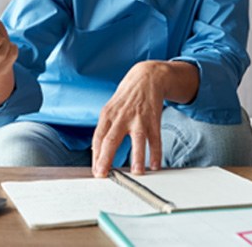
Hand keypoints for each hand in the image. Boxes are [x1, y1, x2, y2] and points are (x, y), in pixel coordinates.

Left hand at [92, 61, 165, 177]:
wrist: (146, 78)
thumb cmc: (126, 98)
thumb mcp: (110, 109)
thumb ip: (104, 130)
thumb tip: (97, 153)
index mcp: (107, 115)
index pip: (98, 138)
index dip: (96, 155)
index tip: (96, 171)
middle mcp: (121, 117)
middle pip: (111, 139)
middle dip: (106, 158)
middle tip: (103, 174)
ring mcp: (138, 118)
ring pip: (137, 139)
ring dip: (137, 157)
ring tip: (137, 172)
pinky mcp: (153, 119)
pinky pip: (155, 138)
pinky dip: (156, 153)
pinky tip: (155, 164)